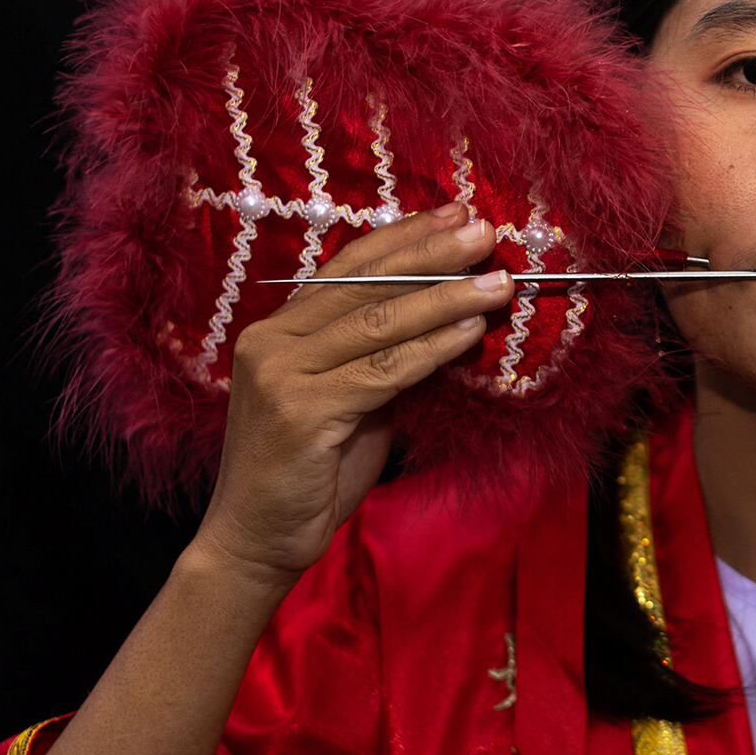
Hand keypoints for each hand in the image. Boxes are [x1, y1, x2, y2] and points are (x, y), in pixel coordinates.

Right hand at [196, 203, 515, 585]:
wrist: (257, 540)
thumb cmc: (311, 471)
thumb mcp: (353, 401)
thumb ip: (384, 357)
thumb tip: (453, 317)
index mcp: (279, 329)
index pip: (348, 267)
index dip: (404, 237)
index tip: (454, 213)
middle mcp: (272, 341)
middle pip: (365, 284)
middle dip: (433, 254)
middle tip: (486, 233)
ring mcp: (281, 374)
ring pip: (378, 323)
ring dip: (446, 298)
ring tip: (498, 284)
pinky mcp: (301, 411)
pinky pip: (382, 372)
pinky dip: (431, 349)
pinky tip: (469, 332)